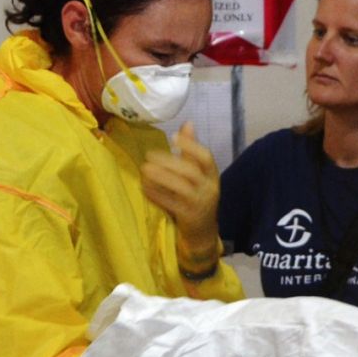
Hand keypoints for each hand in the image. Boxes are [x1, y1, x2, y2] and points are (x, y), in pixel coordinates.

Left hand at [141, 121, 219, 262]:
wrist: (203, 233)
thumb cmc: (197, 198)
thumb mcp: (198, 175)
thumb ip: (191, 151)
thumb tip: (188, 123)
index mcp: (213, 176)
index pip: (206, 158)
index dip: (191, 146)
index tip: (173, 137)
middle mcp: (210, 189)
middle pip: (191, 172)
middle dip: (169, 162)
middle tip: (148, 155)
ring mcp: (200, 205)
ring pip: (182, 188)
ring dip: (161, 177)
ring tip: (144, 169)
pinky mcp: (189, 218)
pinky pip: (172, 204)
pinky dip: (157, 195)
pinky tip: (145, 188)